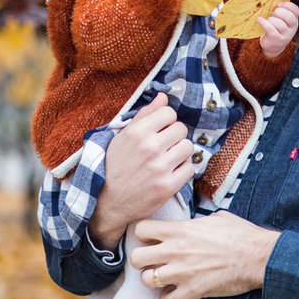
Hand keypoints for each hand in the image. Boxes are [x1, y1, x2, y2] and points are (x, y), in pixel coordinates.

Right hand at [87, 93, 193, 251]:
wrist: (108, 202)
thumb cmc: (114, 166)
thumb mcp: (123, 136)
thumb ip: (145, 115)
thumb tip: (163, 96)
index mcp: (137, 132)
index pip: (169, 112)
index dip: (166, 120)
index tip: (161, 129)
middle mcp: (150, 147)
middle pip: (181, 129)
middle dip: (175, 136)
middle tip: (165, 145)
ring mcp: (160, 168)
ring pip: (188, 147)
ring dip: (180, 152)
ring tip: (169, 158)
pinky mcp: (167, 186)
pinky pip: (190, 168)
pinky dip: (182, 170)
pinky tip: (170, 172)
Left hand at [130, 211, 281, 298]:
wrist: (257, 255)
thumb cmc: (240, 234)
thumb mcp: (215, 217)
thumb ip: (196, 222)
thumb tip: (195, 223)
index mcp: (179, 229)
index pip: (140, 229)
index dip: (143, 234)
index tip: (150, 238)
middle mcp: (175, 250)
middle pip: (136, 258)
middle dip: (142, 260)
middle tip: (153, 261)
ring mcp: (181, 272)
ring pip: (146, 281)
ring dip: (154, 280)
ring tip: (165, 278)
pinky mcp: (192, 291)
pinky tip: (178, 292)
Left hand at [257, 0, 298, 57]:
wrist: (273, 46)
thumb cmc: (276, 28)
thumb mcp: (282, 20)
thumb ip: (281, 11)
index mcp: (294, 20)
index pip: (296, 10)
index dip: (287, 5)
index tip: (279, 4)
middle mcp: (292, 28)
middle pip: (288, 16)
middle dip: (278, 12)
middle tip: (272, 14)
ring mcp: (286, 35)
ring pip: (279, 23)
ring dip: (271, 19)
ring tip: (268, 20)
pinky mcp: (277, 39)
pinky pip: (270, 28)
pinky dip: (264, 22)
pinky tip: (259, 20)